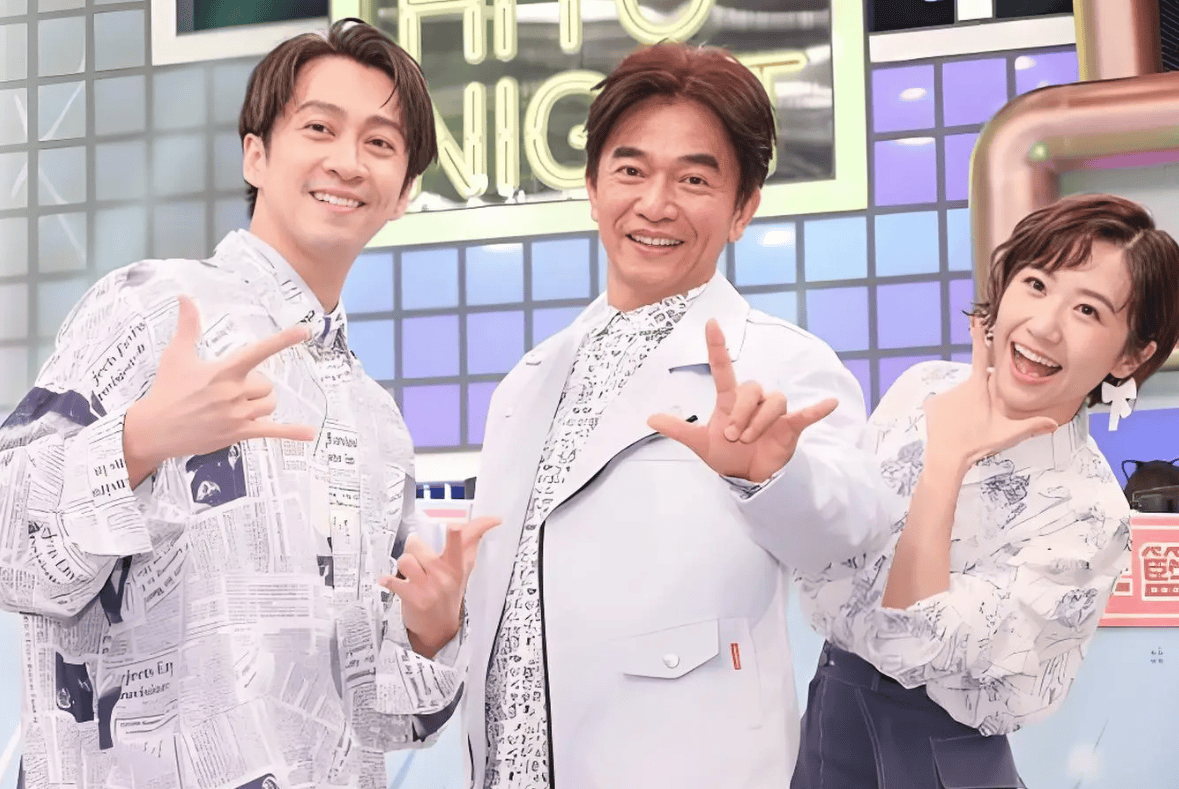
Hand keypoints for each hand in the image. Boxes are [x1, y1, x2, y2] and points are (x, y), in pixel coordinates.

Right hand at [123, 296, 316, 485]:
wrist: (154, 429)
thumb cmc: (166, 389)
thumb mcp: (177, 356)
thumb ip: (188, 326)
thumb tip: (185, 297)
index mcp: (224, 371)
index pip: (259, 352)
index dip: (282, 340)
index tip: (304, 330)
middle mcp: (234, 392)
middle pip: (266, 385)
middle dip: (256, 386)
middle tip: (232, 391)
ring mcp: (237, 415)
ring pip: (270, 405)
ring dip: (262, 404)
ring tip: (239, 406)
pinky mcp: (238, 434)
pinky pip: (272, 432)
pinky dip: (292, 433)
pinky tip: (310, 433)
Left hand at [379, 516, 500, 657]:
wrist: (439, 628)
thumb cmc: (449, 592)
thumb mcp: (463, 570)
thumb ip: (470, 544)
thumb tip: (487, 523)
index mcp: (457, 566)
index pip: (459, 545)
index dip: (456, 533)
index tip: (455, 526)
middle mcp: (444, 576)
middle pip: (417, 545)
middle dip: (412, 547)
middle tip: (417, 555)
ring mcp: (429, 588)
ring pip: (405, 560)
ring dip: (403, 564)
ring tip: (408, 571)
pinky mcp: (414, 599)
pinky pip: (394, 581)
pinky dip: (388, 580)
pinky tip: (387, 581)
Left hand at [647, 319, 837, 483]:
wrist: (748, 477)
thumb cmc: (726, 454)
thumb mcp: (700, 444)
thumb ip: (679, 429)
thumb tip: (649, 417)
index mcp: (730, 401)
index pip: (723, 368)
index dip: (716, 347)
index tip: (711, 324)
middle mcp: (752, 401)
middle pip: (749, 389)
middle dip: (740, 413)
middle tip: (734, 436)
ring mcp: (773, 413)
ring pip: (771, 401)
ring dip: (759, 421)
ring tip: (750, 440)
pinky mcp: (791, 425)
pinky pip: (806, 413)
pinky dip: (818, 409)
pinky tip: (830, 403)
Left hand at [923, 319, 1057, 469]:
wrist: (947, 457)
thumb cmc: (978, 444)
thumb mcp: (1008, 434)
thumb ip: (1032, 426)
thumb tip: (1055, 424)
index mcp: (978, 387)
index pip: (979, 355)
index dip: (978, 337)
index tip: (974, 319)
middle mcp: (959, 386)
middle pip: (975, 388)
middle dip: (979, 401)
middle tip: (979, 421)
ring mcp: (944, 394)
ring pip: (959, 399)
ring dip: (964, 409)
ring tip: (965, 427)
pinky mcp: (931, 404)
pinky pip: (943, 406)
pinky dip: (949, 414)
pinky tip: (951, 427)